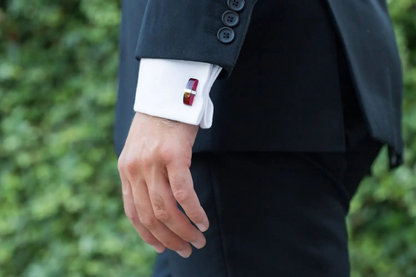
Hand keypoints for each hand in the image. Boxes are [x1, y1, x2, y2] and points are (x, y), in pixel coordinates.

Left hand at [117, 112, 208, 257]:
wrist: (167, 95)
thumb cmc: (158, 123)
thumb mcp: (140, 150)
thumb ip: (142, 174)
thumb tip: (154, 200)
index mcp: (126, 171)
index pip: (133, 213)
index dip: (147, 235)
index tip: (161, 248)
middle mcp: (135, 170)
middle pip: (150, 216)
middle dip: (169, 239)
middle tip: (186, 250)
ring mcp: (153, 164)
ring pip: (166, 210)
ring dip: (183, 230)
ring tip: (198, 241)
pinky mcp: (173, 156)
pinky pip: (184, 194)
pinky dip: (194, 212)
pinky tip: (203, 222)